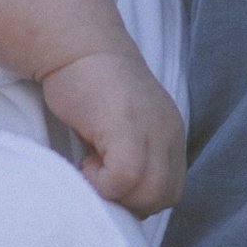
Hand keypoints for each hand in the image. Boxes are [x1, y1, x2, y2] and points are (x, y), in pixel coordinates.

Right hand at [41, 47, 186, 215]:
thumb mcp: (124, 122)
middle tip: (96, 174)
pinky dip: (100, 182)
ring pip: (147, 195)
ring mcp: (152, 131)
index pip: (170, 189)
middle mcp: (169, 133)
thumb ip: (134, 152)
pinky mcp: (127, 129)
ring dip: (112, 193)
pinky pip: (124, 180)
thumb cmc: (88, 83)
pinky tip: (84, 160)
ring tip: (89, 165)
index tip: (107, 174)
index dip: (137, 196)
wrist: (75, 45)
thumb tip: (123, 196)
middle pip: (162, 197)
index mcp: (171, 133)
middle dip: (125, 201)